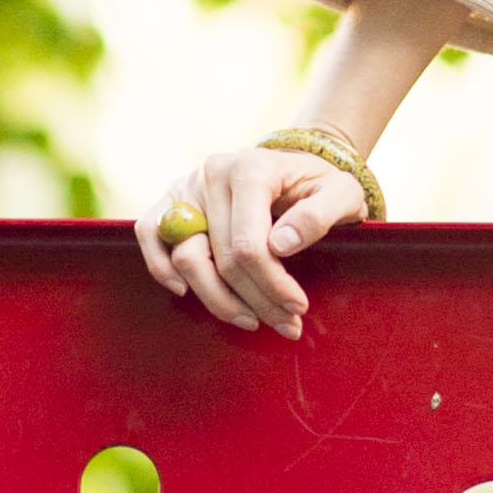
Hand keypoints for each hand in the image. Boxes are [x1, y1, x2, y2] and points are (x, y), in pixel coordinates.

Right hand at [136, 144, 368, 337]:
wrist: (296, 169)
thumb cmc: (320, 185)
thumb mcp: (342, 194)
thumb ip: (319, 215)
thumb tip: (280, 245)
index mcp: (252, 169)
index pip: (249, 244)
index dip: (272, 284)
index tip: (297, 307)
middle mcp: (213, 173)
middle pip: (220, 258)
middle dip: (255, 300)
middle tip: (286, 324)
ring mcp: (187, 186)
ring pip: (186, 257)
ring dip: (217, 299)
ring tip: (252, 319)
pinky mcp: (171, 200)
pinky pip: (150, 234)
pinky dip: (161, 266)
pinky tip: (187, 292)